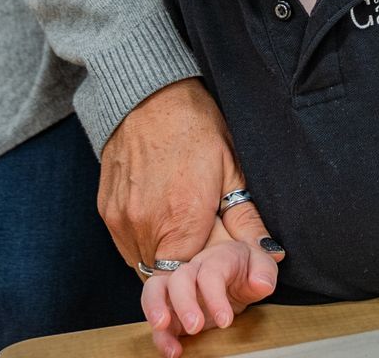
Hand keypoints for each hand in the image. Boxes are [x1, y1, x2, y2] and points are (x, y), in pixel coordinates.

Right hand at [98, 79, 274, 274]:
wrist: (149, 96)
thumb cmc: (195, 129)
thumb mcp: (232, 171)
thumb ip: (248, 221)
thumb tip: (272, 256)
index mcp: (181, 219)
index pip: (185, 281)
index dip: (199, 283)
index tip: (209, 277)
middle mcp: (145, 225)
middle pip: (162, 276)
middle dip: (181, 276)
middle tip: (198, 259)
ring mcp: (120, 219)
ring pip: (140, 262)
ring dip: (160, 259)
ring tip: (180, 237)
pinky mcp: (105, 210)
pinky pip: (125, 243)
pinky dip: (142, 242)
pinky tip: (160, 221)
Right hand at [143, 222, 284, 357]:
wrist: (236, 272)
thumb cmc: (247, 269)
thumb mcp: (261, 266)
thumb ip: (264, 272)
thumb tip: (261, 283)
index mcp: (216, 259)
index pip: (211, 273)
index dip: (215, 297)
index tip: (225, 322)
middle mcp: (192, 269)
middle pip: (179, 279)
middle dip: (184, 303)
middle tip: (194, 326)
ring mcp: (177, 287)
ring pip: (156, 290)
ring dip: (156, 310)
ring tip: (163, 330)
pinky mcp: (170, 307)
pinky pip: (157, 316)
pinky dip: (160, 334)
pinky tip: (172, 350)